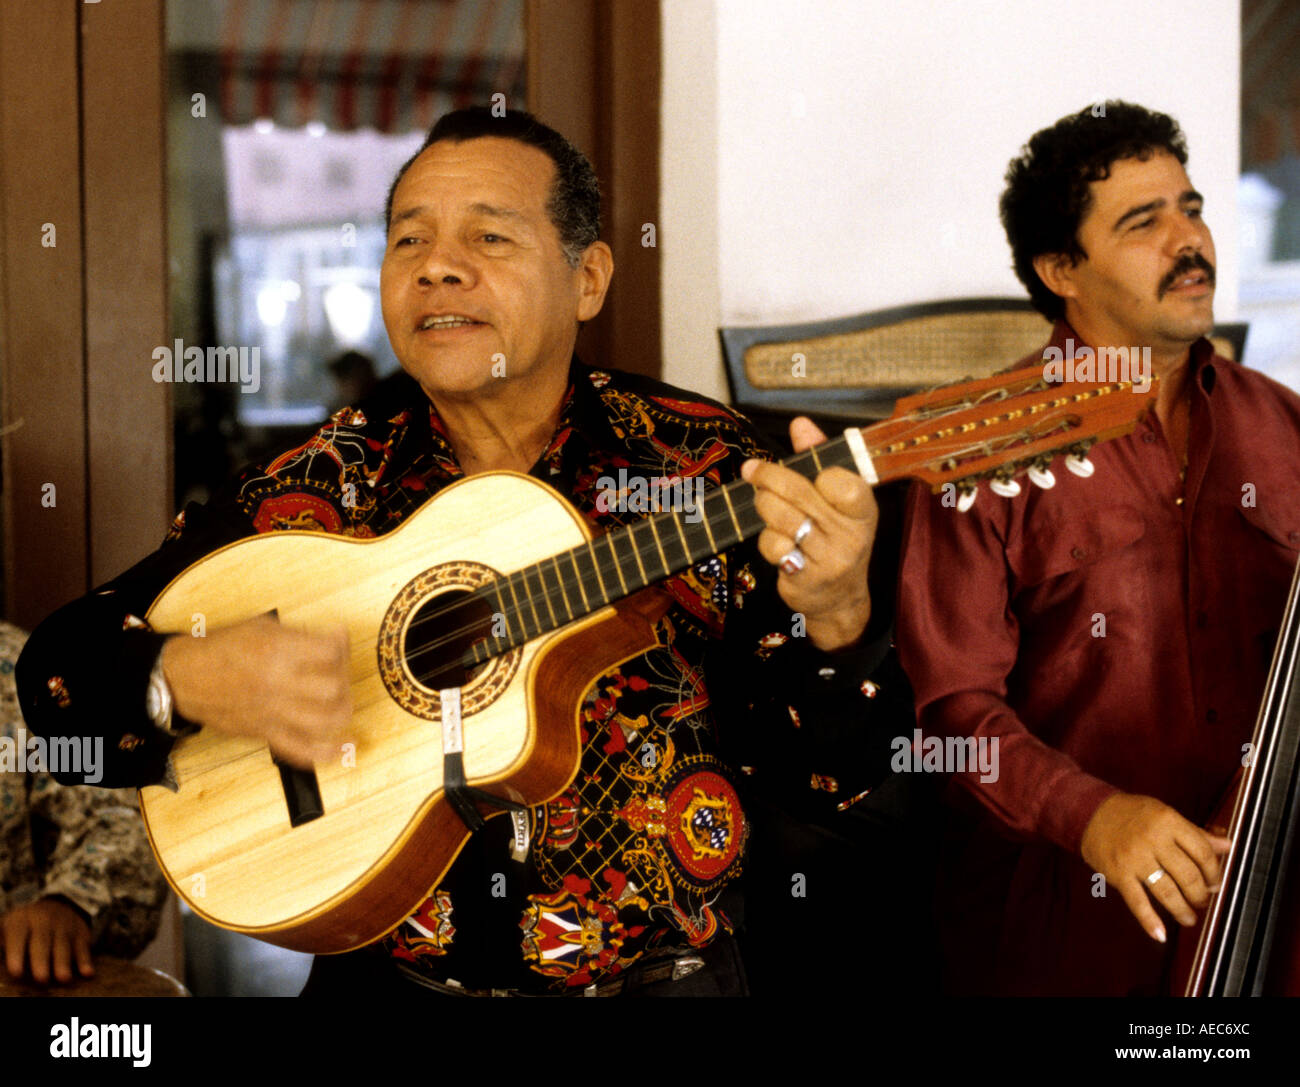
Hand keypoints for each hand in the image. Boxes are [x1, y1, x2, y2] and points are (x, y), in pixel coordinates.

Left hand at [2, 899, 93, 983]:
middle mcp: (45, 921)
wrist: (60, 904)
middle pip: (43, 942)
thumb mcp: (8, 926)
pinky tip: (87, 973)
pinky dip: (85, 960)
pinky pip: (83, 948)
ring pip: (63, 945)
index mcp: (22, 921)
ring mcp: (65, 927)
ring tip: (63, 979)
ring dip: (63, 962)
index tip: (15, 971)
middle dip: (42, 960)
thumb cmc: (25, 926)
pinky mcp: (81, 933)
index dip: (16, 953)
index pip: (18, 936)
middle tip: (41, 978)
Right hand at [161, 616, 351, 767]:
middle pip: (332, 687)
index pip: (329, 651)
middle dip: (344, 676)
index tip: (339, 638)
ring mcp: (273, 712)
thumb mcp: (260, 627)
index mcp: (276, 652)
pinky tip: (340, 746)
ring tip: (343, 701)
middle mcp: (277, 683)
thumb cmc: (220, 650)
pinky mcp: (265, 733)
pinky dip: (325, 753)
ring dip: (342, 711)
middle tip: (339, 669)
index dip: (341, 642)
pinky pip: (300, 750)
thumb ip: (298, 635)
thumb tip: (332, 640)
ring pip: (324, 720)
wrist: (184, 678)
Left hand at [741, 417, 877, 650]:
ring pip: (782, 518)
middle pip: (799, 493)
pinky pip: (774, 547)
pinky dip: (767, 540)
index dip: (819, 471)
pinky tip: (776, 543)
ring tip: (762, 503)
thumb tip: (800, 423)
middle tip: (752, 470)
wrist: (840, 600)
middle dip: (767, 476)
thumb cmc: (835, 539)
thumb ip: (819, 459)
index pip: (841, 481)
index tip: (806, 470)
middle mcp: (851, 534)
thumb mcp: (838, 501)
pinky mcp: (806, 578)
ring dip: (763, 506)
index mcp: (863, 509)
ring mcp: (830, 559)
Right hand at [1080, 792, 1231, 943]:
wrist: (1089, 812)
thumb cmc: (1131, 813)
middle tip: (1202, 900)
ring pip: (1168, 892)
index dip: (1214, 872)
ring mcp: (1134, 859)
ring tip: (1189, 918)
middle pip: (1188, 875)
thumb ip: (1196, 832)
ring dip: (1183, 910)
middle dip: (1201, 894)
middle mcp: (1152, 840)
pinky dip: (1149, 921)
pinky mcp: (1118, 874)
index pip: (1202, 852)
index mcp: (1167, 821)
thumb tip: (1227, 846)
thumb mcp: (1164, 815)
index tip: (1215, 882)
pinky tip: (1160, 934)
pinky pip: (1137, 902)